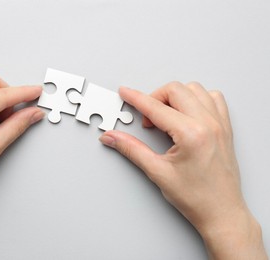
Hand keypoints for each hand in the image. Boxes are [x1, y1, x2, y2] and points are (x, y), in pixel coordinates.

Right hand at [100, 82, 266, 258]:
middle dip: (155, 98)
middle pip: (176, 90)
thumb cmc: (196, 198)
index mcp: (191, 134)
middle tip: (147, 119)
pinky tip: (187, 114)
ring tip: (166, 116)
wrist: (221, 212)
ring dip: (176, 97)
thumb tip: (113, 137)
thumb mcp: (157, 172)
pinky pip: (213, 98)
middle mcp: (208, 124)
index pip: (155, 107)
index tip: (126, 93)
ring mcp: (220, 124)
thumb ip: (132, 149)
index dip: (136, 98)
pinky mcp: (225, 128)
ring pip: (195, 89)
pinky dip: (197, 99)